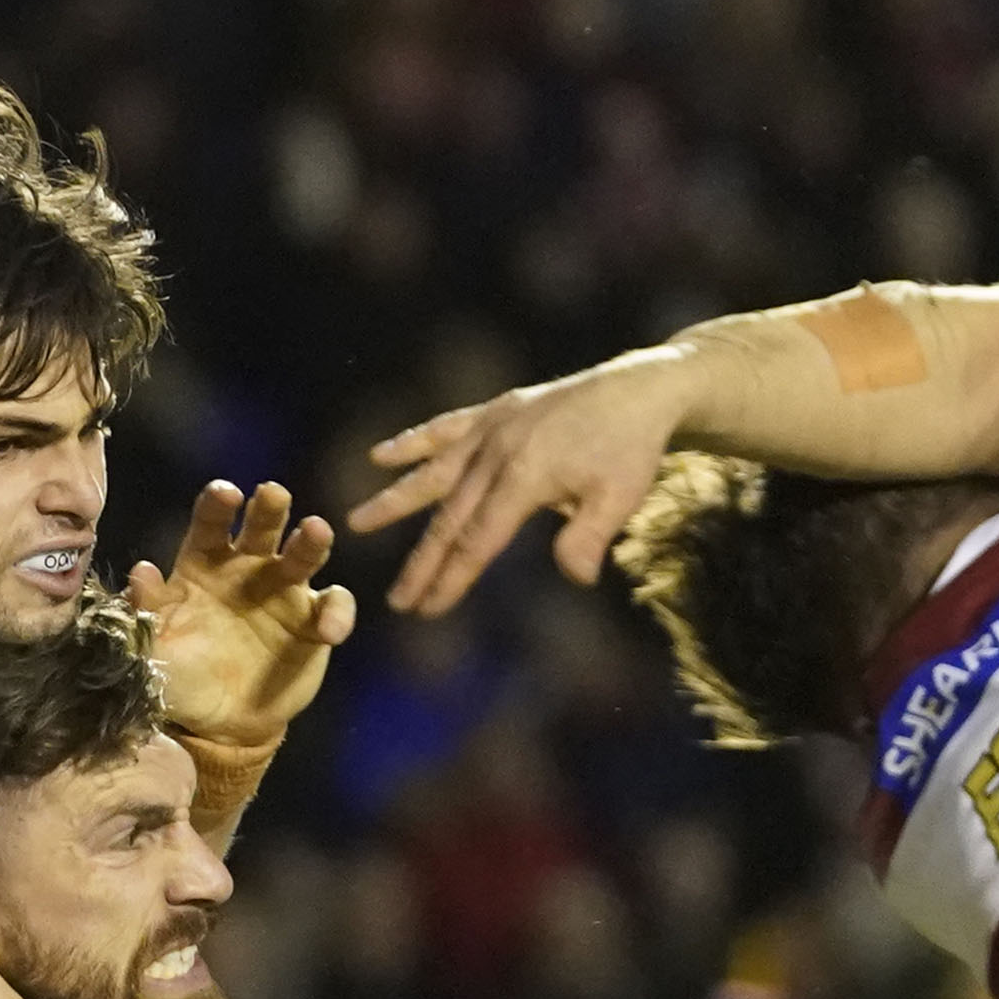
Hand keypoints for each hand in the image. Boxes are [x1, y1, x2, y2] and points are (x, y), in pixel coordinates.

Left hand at [125, 483, 354, 749]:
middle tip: (272, 494)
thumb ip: (146, 609)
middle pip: (262, 526)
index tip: (225, 493)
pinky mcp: (314, 621)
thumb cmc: (181, 677)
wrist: (220, 724)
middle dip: (268, 507)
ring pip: (304, 554)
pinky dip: (336, 614)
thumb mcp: (153, 647)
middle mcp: (247, 568)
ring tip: (315, 530)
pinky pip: (333, 607)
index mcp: (204, 564)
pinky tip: (329, 631)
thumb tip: (142, 571)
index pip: (210, 524)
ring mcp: (285, 591)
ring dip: (310, 540)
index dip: (218, 505)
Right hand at [350, 352, 690, 614]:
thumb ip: (588, 538)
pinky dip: (413, 442)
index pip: (477, 541)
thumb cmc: (631, 449)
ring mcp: (491, 429)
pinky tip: (380, 455)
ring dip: (396, 500)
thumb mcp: (621, 498)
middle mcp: (496, 453)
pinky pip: (445, 429)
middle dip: (422, 562)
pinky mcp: (494, 412)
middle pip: (449, 517)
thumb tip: (574, 578)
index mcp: (524, 478)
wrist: (640, 388)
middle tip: (396, 600)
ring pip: (434, 473)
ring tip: (358, 523)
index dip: (451, 578)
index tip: (426, 610)